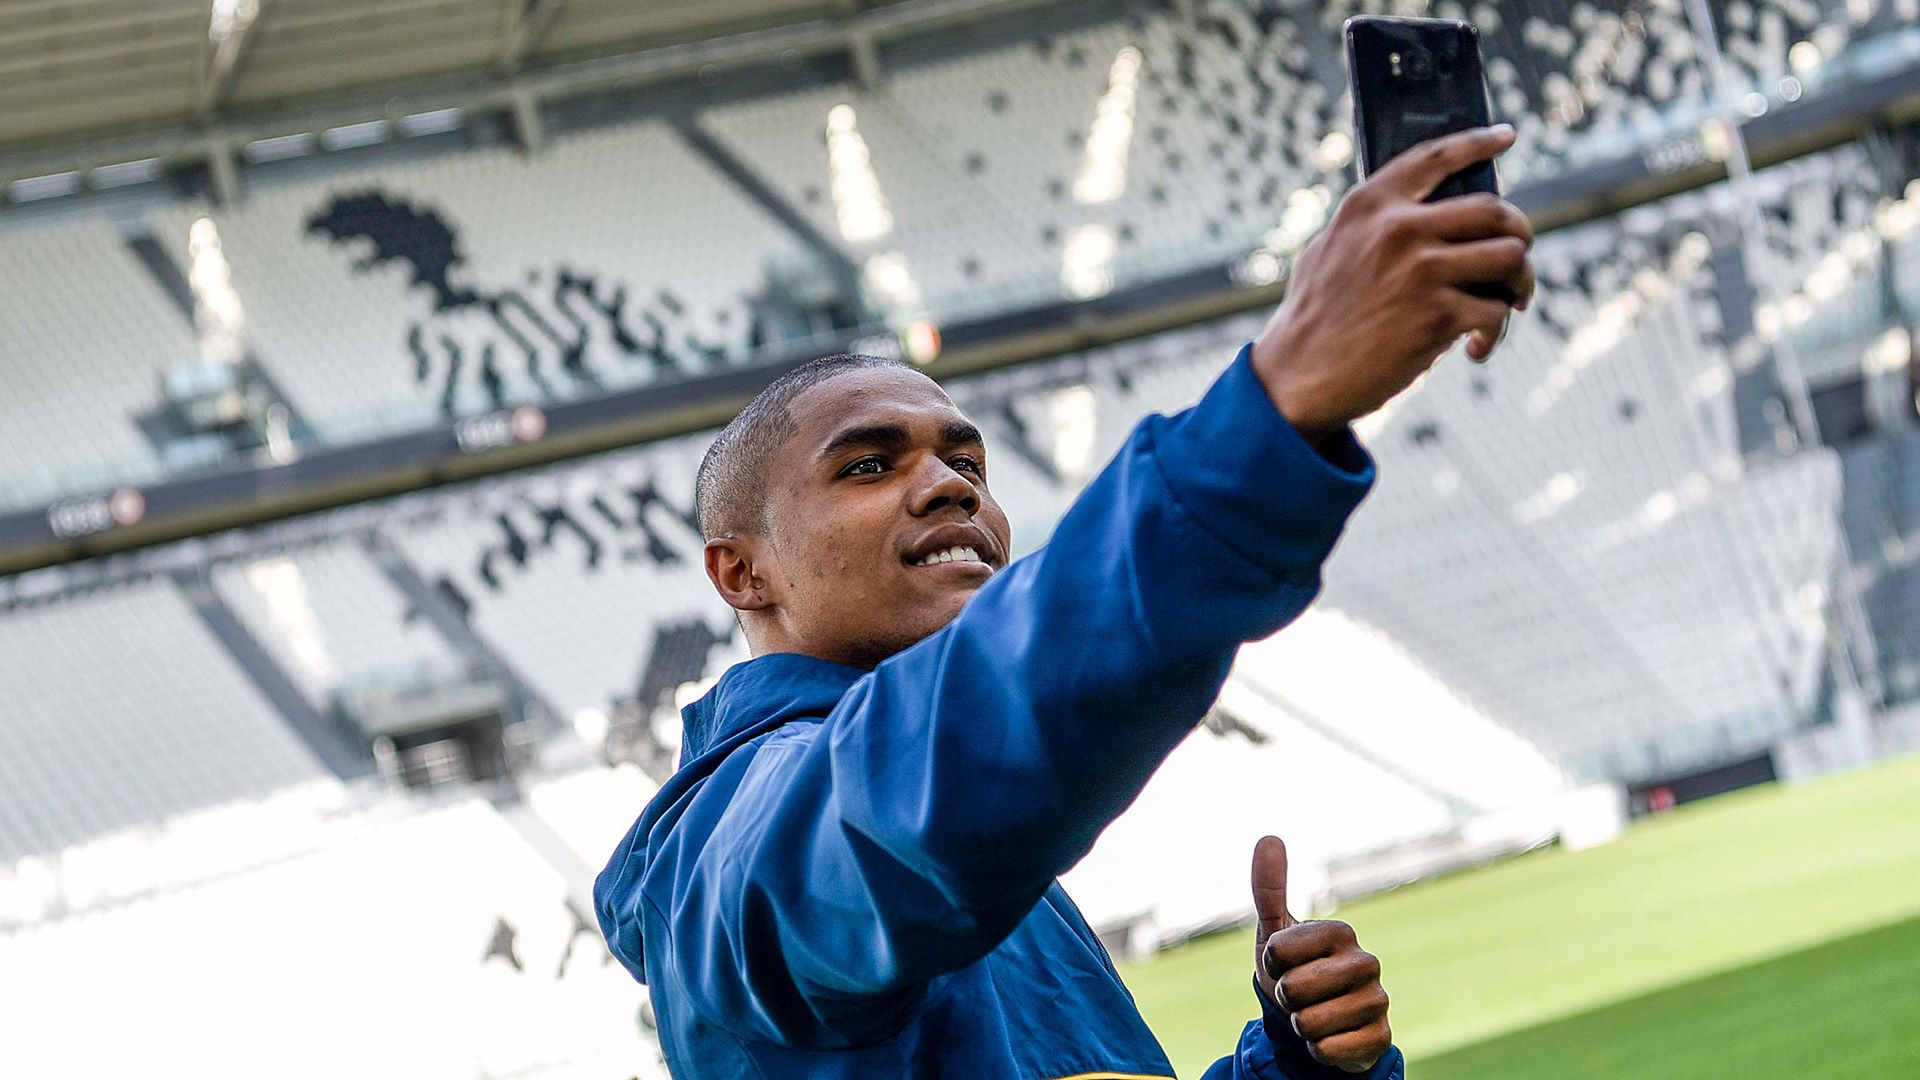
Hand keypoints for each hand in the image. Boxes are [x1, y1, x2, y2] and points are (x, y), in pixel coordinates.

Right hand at [1252, 125, 1536, 443]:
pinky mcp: (1438, 316)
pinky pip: (1495, 312)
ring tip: (1510, 302)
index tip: (1505, 137)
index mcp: (1370, 206)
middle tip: (1517, 255)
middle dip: (1520, 232)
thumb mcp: (1328, 250)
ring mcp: (1422, 272)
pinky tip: (1473, 349)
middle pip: (1494, 210)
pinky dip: (1492, 334)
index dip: (1478, 141)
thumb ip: (1371, 227)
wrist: (1297, 377)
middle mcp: (1399, 230)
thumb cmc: (1313, 318)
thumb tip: (1421, 216)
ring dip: (1520, 282)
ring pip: (1510, 257)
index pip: (1436, 158)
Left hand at [1252, 836, 1390, 1073]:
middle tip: (1298, 995)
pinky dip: (1318, 1049)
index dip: (1271, 963)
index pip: (1279, 950)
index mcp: (1340, 932)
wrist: (1318, 1021)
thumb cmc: (1295, 970)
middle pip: (1294, 989)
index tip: (1283, 963)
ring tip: (1313, 1015)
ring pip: (1309, 1023)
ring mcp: (1378, 1000)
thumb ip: (1269, 887)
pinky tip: (1329, 1038)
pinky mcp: (1381, 1037)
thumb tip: (1269, 837)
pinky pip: (1329, 1050)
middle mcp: (1366, 962)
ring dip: (1300, 1025)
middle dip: (1285, 998)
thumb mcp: (1275, 930)